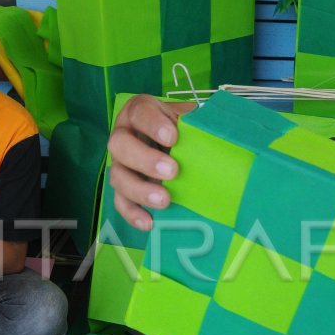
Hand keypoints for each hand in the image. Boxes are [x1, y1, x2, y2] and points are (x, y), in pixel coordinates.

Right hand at [106, 95, 195, 229]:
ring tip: (164, 200)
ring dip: (140, 190)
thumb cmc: (182, 129)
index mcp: (139, 112)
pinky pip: (120, 202)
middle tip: (172, 171)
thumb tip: (216, 134)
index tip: (172, 137)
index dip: (152, 124)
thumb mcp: (189, 119)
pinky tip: (149, 222)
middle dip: (145, 159)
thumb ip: (196, 123)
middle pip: (120, 145)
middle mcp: (123, 136)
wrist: (175, 144)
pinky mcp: (122, 188)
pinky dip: (133, 213)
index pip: (139, 112)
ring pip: (117, 176)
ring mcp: (120, 163)